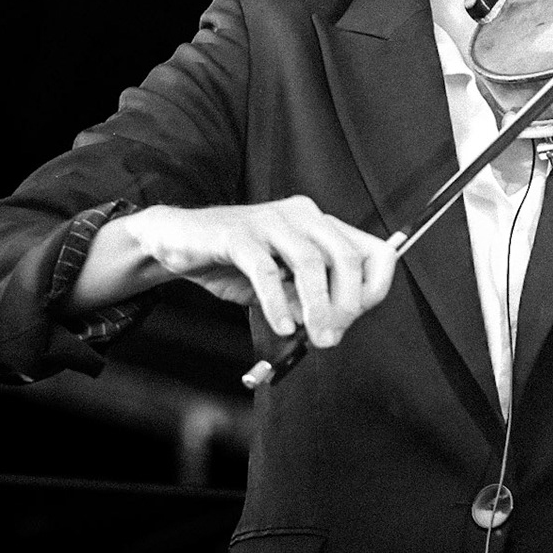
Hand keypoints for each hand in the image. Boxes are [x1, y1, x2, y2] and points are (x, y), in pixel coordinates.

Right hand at [117, 197, 397, 347]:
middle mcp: (303, 215)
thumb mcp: (281, 284)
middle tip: (333, 337)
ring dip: (317, 307)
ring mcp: (271, 221)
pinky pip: (265, 270)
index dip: (373, 287)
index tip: (358, 319)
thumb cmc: (235, 262)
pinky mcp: (238, 234)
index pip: (372, 250)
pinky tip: (283, 325)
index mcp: (320, 224)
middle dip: (347, 303)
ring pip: (310, 263)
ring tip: (316, 337)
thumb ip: (307, 299)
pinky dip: (277, 303)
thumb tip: (332, 327)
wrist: (179, 241)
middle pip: (345, 257)